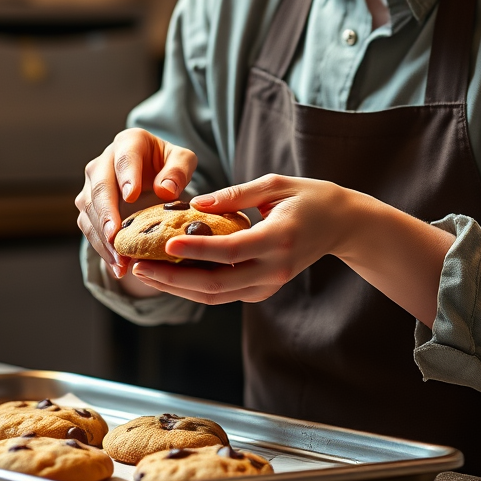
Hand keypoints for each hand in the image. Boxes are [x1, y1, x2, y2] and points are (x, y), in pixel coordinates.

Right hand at [75, 129, 197, 285]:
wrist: (153, 174)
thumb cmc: (169, 166)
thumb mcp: (182, 161)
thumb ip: (178, 170)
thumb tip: (165, 190)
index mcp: (128, 143)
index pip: (125, 158)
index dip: (127, 176)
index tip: (132, 196)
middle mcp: (103, 163)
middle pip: (100, 187)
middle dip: (107, 214)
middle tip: (115, 236)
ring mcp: (92, 186)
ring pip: (90, 212)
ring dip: (103, 238)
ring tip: (120, 260)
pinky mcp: (89, 209)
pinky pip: (90, 230)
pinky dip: (103, 249)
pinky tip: (117, 266)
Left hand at [129, 173, 455, 324]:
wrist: (342, 225)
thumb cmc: (309, 197)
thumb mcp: (275, 184)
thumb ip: (234, 195)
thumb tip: (195, 205)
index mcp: (278, 239)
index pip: (228, 251)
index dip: (194, 251)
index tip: (163, 244)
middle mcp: (274, 270)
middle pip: (214, 285)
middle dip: (172, 278)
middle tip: (138, 265)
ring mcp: (269, 285)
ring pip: (215, 296)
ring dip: (177, 287)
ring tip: (144, 271)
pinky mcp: (263, 290)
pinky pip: (223, 294)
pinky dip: (193, 288)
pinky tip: (169, 274)